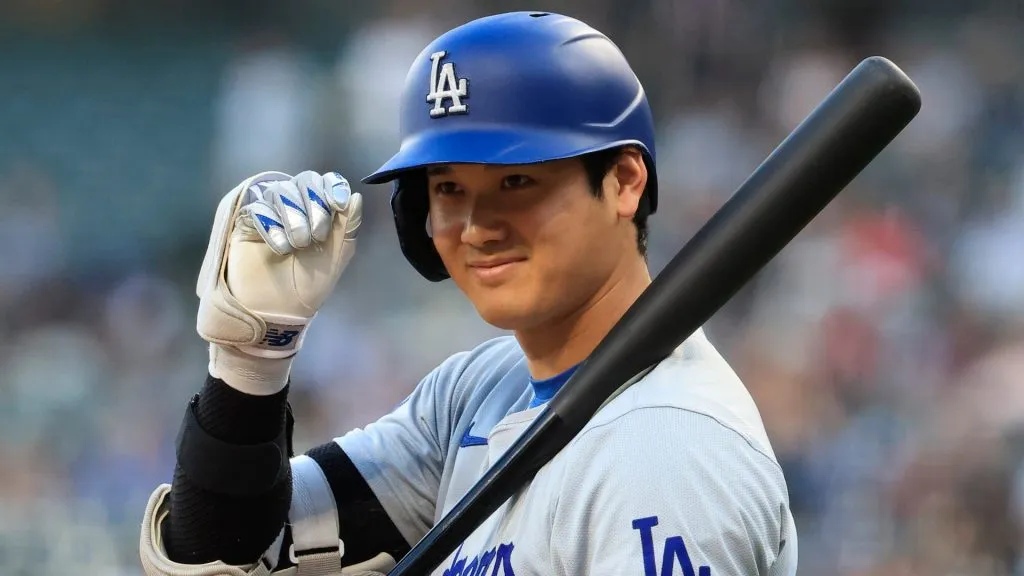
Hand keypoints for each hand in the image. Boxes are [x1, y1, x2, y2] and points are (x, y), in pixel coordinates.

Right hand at [195, 170, 362, 393]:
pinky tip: (279, 248)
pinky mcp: (247, 223)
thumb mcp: (337, 256)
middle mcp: (296, 208)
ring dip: (293, 217)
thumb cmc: (310, 286)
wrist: (279, 311)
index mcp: (320, 212)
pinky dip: (272, 225)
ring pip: (281, 190)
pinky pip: (258, 207)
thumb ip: (348, 226)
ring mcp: (270, 213)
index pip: (326, 181)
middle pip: (305, 180)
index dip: (333, 186)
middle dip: (314, 204)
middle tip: (316, 236)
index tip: (338, 204)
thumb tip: (355, 195)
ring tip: (297, 245)